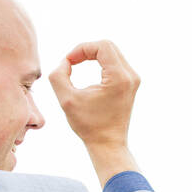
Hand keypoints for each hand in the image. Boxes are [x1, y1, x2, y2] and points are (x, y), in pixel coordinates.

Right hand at [48, 40, 139, 155]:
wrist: (108, 145)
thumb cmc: (88, 126)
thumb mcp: (67, 100)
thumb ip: (58, 76)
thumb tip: (65, 62)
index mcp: (119, 78)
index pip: (102, 46)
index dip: (82, 48)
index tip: (68, 62)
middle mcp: (130, 76)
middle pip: (108, 46)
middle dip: (86, 50)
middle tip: (71, 62)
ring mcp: (133, 79)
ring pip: (112, 53)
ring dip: (93, 55)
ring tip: (76, 65)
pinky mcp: (131, 84)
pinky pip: (115, 62)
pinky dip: (100, 62)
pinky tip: (88, 72)